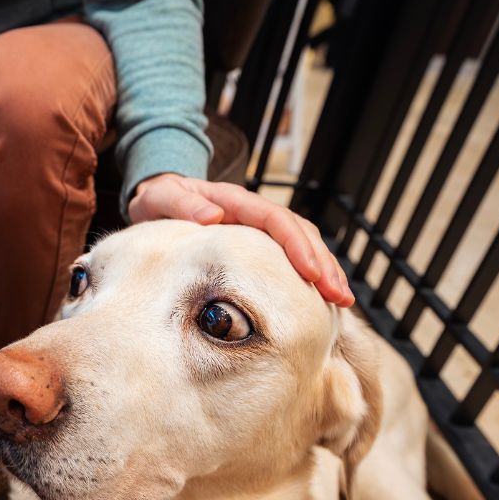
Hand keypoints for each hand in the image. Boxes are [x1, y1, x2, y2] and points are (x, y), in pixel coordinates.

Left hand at [129, 174, 354, 306]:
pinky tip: (321, 300)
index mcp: (235, 201)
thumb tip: (213, 215)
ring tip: (341, 301)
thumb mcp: (160, 198)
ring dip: (325, 271)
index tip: (311, 273)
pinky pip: (290, 258)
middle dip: (323, 264)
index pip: (276, 220)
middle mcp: (254, 213)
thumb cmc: (158, 201)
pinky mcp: (259, 245)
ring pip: (303, 245)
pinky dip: (309, 276)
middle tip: (338, 296)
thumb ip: (182, 203)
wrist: (157, 199)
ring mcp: (259, 229)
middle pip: (300, 233)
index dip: (296, 246)